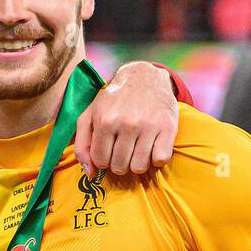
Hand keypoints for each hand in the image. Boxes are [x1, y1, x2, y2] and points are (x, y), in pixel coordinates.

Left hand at [73, 61, 179, 176]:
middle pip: (119, 167)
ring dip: (137, 163)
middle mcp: (127, 123)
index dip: (104, 159)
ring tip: (137, 149)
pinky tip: (152, 146)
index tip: (109, 149)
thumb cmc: (113, 101)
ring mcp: (148, 125)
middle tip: (124, 149)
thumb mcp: (89, 116)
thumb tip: (91, 174)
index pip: (100, 162)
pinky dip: (157, 158)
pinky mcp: (168, 127)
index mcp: (105, 121)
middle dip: (120, 162)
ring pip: (139, 167)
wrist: (144, 76)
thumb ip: (82, 145)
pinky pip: (160, 160)